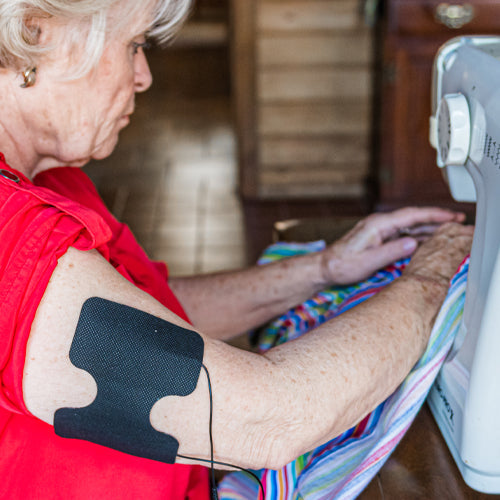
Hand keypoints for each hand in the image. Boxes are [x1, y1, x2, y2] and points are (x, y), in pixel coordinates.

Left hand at [321, 207, 466, 285]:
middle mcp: (380, 224)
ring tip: (449, 229)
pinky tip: (428, 240)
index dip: (434, 215)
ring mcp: (379, 231)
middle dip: (436, 218)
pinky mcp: (379, 238)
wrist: (326, 267)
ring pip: (409, 226)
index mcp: (378, 225)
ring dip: (428, 227)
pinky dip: (418, 236)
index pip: (411, 216)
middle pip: (414, 218)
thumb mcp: (368, 261)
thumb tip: (413, 243)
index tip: (451, 216)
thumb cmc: (342, 265)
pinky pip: (403, 234)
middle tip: (458, 220)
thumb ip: (391, 252)